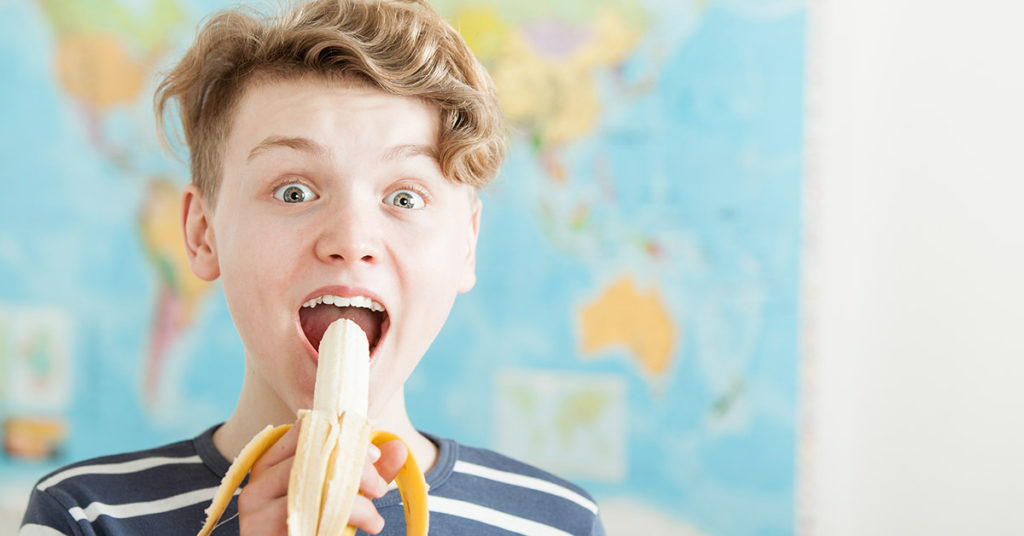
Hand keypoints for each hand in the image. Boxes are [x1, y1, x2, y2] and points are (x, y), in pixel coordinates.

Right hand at [237, 422, 408, 534]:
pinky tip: (366, 527)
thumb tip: (399, 448)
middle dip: (356, 471)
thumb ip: (370, 472)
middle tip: (380, 488)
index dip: (344, 436)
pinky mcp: (262, 534)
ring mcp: (255, 512)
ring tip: (374, 519)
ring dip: (354, 503)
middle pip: (311, 459)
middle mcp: (257, 484)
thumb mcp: (345, 494)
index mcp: (271, 463)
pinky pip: (307, 520)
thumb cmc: (318, 525)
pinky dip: (343, 522)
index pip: (306, 431)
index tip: (373, 453)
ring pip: (311, 490)